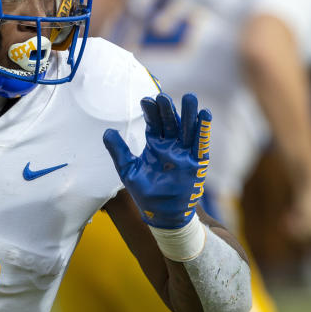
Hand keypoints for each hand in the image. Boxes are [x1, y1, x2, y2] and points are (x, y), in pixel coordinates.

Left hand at [104, 92, 211, 228]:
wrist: (161, 215)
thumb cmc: (145, 193)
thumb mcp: (128, 170)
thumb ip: (119, 151)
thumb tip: (107, 132)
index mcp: (155, 146)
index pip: (154, 123)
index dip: (151, 112)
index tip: (146, 100)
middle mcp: (170, 146)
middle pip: (170, 122)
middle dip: (167, 109)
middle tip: (163, 96)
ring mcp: (184, 153)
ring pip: (187, 129)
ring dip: (189, 114)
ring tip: (189, 97)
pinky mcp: (196, 163)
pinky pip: (201, 144)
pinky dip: (202, 130)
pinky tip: (204, 115)